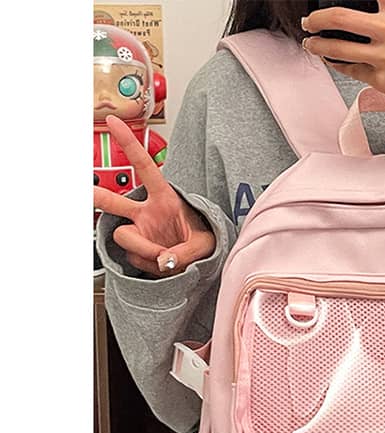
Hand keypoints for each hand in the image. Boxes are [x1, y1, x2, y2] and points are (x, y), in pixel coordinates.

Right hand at [93, 115, 214, 275]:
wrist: (199, 261)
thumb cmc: (204, 242)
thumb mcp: (205, 245)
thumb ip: (186, 252)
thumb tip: (164, 259)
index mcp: (165, 198)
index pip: (145, 168)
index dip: (129, 145)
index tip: (113, 122)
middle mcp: (146, 212)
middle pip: (114, 201)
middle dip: (97, 196)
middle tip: (87, 193)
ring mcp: (138, 231)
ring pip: (123, 236)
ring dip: (143, 249)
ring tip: (164, 258)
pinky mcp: (135, 249)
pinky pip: (134, 258)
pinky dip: (149, 266)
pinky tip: (162, 266)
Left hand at [301, 0, 384, 111]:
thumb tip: (365, 5)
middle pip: (339, 17)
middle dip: (316, 19)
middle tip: (309, 21)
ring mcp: (384, 56)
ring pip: (337, 48)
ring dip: (317, 45)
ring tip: (311, 43)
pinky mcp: (381, 79)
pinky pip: (349, 69)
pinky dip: (335, 63)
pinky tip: (330, 59)